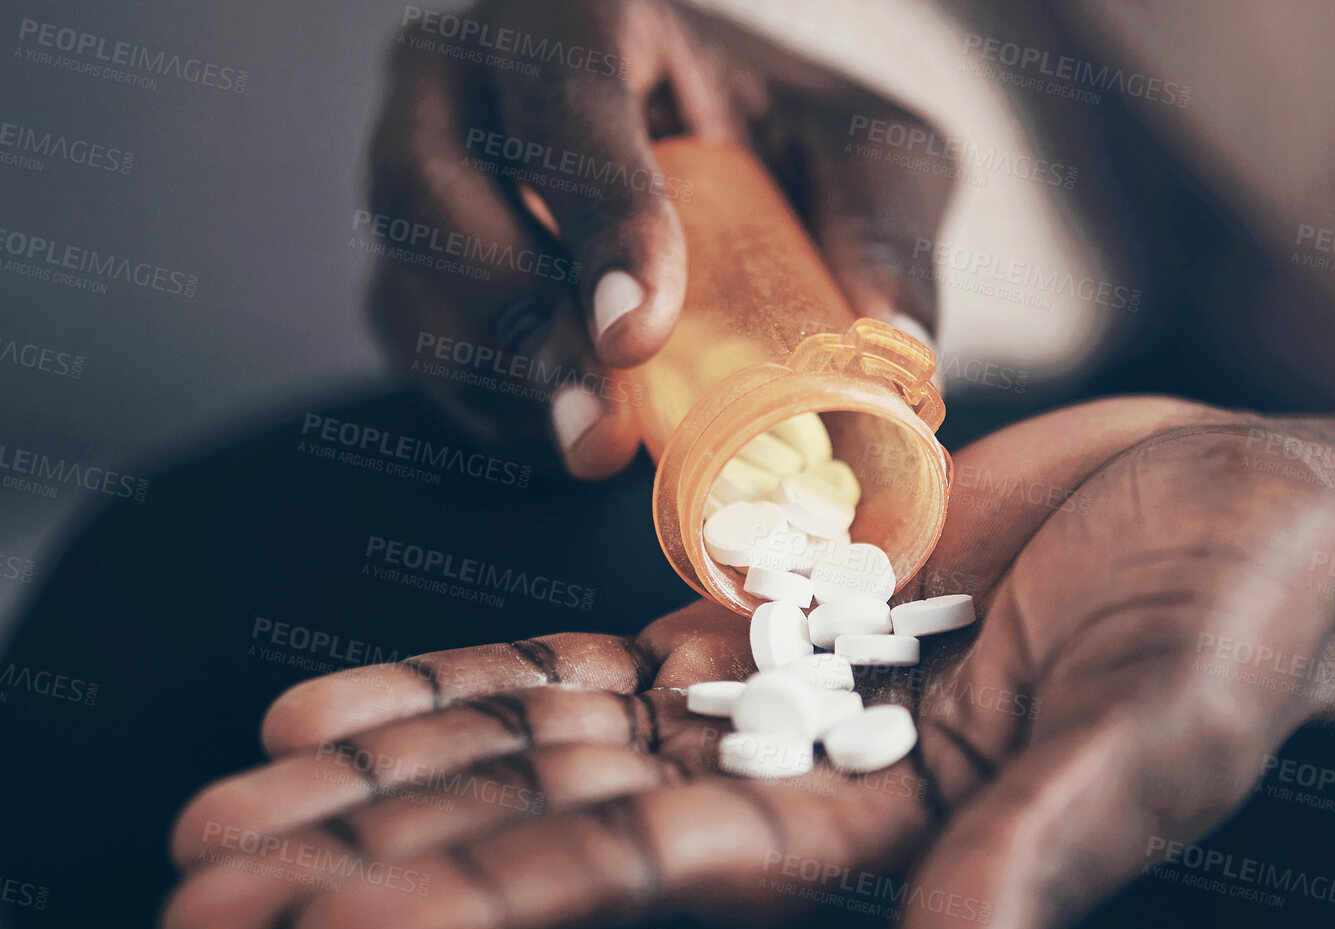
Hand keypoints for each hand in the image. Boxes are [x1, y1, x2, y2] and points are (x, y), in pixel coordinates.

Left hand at [159, 397, 1334, 928]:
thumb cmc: (1235, 629)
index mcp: (881, 842)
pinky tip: (358, 702)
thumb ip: (1026, 881)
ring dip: (397, 769)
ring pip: (548, 742)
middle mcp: (798, 785)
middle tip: (203, 891)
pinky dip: (482, 678)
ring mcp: (773, 701)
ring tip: (240, 796)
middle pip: (553, 823)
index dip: (485, 899)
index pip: (647, 877)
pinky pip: (598, 656)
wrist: (1246, 510)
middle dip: (383, 854)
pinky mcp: (770, 614)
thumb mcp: (1146, 747)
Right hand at [367, 0, 951, 475]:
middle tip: (601, 429)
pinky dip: (482, 399)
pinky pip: (413, 334)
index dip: (595, 216)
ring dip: (495, 375)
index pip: (568, 96)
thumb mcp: (868, 155)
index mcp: (586, 13)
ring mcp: (420, 159)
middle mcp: (473, 72)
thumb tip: (896, 349)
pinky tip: (561, 434)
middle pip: (437, 186)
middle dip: (519, 319)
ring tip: (590, 449)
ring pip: (408, 269)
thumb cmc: (791, 137)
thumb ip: (883, 229)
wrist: (729, 151)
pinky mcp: (414, 254)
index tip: (636, 333)